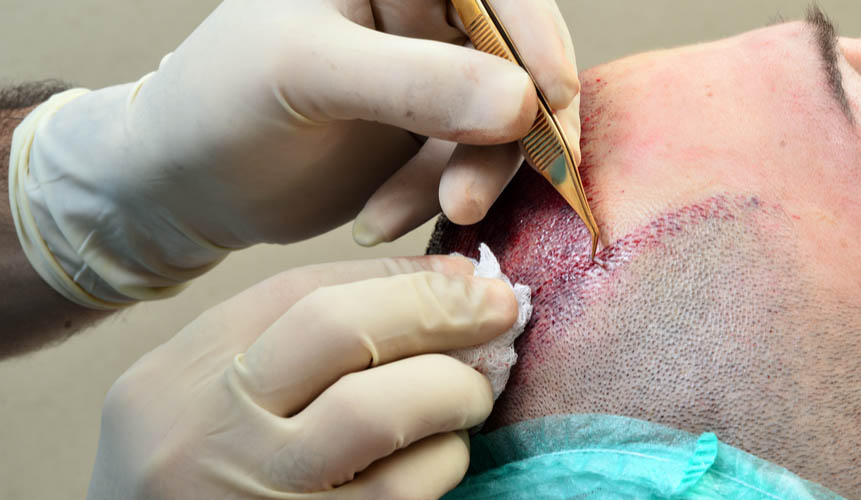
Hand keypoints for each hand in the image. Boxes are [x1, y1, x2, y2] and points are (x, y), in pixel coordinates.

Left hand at [12, 0, 578, 305]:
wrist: (185, 185)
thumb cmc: (222, 104)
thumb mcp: (309, 75)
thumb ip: (415, 81)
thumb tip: (523, 103)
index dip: (534, 34)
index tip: (550, 99)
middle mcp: (420, 18)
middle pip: (513, 57)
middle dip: (507, 131)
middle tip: (474, 193)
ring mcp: (428, 79)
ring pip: (501, 120)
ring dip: (473, 175)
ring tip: (437, 215)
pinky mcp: (428, 138)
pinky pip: (468, 165)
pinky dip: (435, 198)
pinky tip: (377, 219)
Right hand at [87, 255, 516, 498]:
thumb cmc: (198, 467)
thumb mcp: (212, 388)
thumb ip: (301, 331)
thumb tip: (444, 283)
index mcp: (185, 375)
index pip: (306, 293)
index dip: (403, 278)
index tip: (465, 276)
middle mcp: (214, 433)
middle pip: (343, 335)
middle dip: (440, 310)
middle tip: (501, 309)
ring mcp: (263, 498)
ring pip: (384, 415)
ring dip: (453, 392)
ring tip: (471, 392)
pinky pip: (404, 493)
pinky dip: (441, 461)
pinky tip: (441, 452)